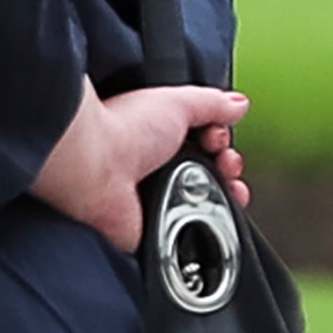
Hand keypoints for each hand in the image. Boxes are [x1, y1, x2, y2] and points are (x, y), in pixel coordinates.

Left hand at [32, 79, 250, 250]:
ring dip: (227, 194)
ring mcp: (156, 198)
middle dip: (229, 166)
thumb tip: (238, 105)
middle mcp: (155, 167)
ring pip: (207, 202)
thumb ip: (211, 103)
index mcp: (158, 135)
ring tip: (224, 184)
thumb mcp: (177, 102)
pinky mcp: (155, 227)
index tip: (219, 138)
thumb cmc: (122, 129)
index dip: (221, 139)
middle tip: (226, 163)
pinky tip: (210, 208)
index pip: (203, 140)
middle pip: (210, 171)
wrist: (94, 168)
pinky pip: (192, 231)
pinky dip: (210, 222)